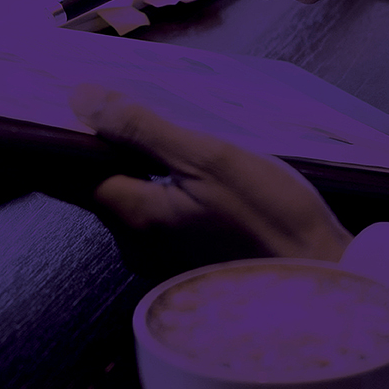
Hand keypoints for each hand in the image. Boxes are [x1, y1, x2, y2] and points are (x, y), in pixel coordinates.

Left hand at [69, 84, 351, 275]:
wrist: (321, 288)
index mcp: (133, 216)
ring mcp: (161, 264)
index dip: (67, 138)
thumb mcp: (208, 158)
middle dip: (117, 152)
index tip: (75, 110)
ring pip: (139, 204)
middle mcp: (137, 247)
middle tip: (148, 116)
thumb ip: (140, 129)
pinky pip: (166, 223)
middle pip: (106, 186)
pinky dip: (176, 197)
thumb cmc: (272, 223)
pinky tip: (209, 186)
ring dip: (152, 174)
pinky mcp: (187, 270)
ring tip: (189, 149)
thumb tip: (82, 101)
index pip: (69, 172)